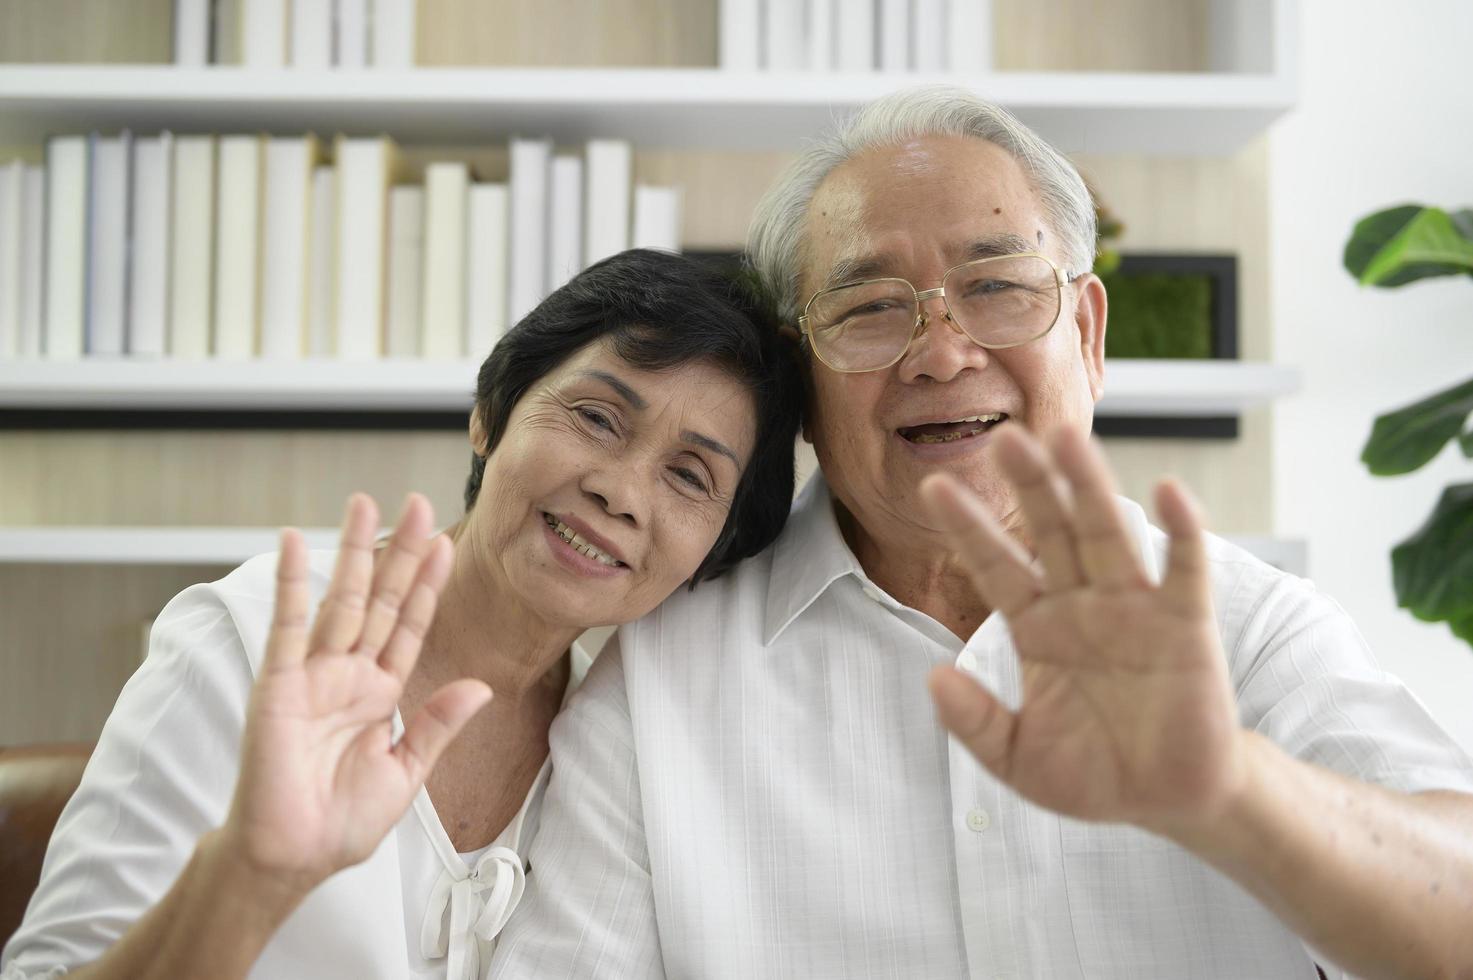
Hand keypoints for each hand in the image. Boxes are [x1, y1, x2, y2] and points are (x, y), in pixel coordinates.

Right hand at [222, 494, 491, 892]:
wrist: (293, 859)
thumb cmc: (341, 823)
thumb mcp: (406, 773)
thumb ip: (437, 726)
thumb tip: (480, 687)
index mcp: (380, 694)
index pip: (410, 627)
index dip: (427, 586)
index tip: (446, 545)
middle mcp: (348, 675)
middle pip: (381, 601)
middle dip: (400, 553)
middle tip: (418, 503)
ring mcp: (313, 675)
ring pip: (341, 601)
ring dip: (354, 552)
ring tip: (365, 504)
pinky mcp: (279, 684)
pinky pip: (287, 625)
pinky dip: (292, 584)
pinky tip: (297, 542)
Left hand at [921, 425, 1246, 834]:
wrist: (1168, 801)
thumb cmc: (1094, 774)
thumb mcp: (1017, 760)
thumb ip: (974, 723)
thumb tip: (933, 678)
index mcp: (1036, 627)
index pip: (996, 565)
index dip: (967, 528)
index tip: (932, 488)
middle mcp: (1081, 604)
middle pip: (1050, 531)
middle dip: (1029, 485)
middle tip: (1002, 436)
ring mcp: (1134, 608)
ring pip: (1108, 534)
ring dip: (1089, 487)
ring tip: (1067, 438)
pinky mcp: (1186, 624)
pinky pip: (1184, 569)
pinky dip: (1181, 530)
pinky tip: (1168, 491)